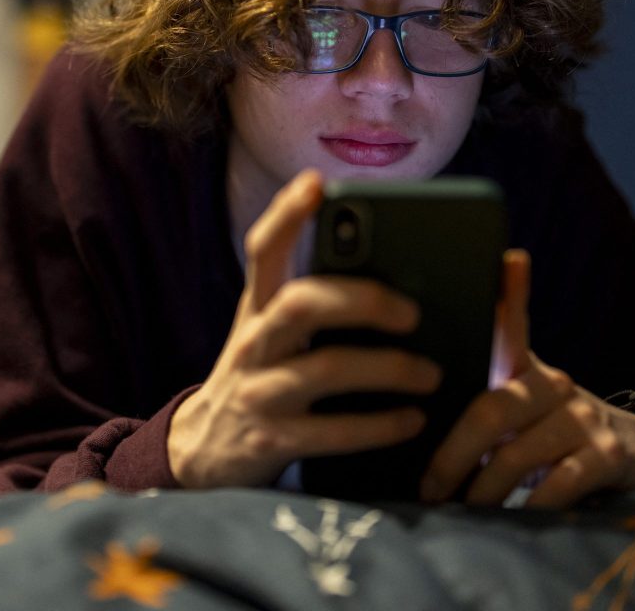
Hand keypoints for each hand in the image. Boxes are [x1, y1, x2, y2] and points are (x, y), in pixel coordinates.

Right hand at [168, 170, 441, 488]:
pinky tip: (412, 420)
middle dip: (363, 299)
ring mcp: (260, 392)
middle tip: (414, 311)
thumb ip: (315, 304)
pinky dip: (380, 425)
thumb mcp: (274, 334)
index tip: (317, 183)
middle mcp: (253, 342)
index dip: (286, 214)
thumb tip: (398, 274)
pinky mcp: (270, 441)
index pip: (264, 250)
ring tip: (431, 373)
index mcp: (258, 308)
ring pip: (326, 368)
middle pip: (303, 302)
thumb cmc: (263, 377)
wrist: (203, 452)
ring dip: (389, 368)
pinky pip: (332, 432)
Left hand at [419, 250, 634, 507]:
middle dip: (452, 455)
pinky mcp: (608, 455)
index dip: (511, 294)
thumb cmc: (556, 435)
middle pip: (492, 410)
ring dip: (484, 491)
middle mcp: (555, 385)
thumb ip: (484, 408)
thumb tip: (415, 425)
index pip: (513, 328)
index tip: (508, 259)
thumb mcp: (525, 410)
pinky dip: (530, 506)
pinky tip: (516, 520)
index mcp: (527, 371)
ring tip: (462, 512)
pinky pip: (560, 483)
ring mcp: (583, 418)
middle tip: (430, 488)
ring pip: (518, 454)